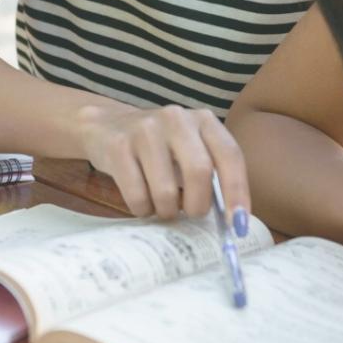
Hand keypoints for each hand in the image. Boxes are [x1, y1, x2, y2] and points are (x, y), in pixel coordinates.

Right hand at [77, 103, 250, 223]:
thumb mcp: (189, 149)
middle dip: (198, 205)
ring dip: (166, 211)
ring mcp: (145, 130)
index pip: (229, 155)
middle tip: (191, 214)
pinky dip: (142, 209)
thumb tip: (232, 220)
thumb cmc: (158, 148)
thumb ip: (211, 175)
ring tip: (162, 207)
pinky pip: (137, 195)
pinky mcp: (118, 146)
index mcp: (202, 120)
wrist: (105, 126)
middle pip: (199, 171)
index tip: (238, 224)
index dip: (237, 191)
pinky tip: (142, 201)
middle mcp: (176, 119)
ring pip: (166, 190)